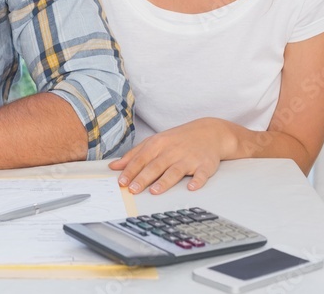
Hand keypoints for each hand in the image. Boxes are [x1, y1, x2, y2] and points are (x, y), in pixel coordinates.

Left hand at [110, 118, 237, 193]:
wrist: (209, 132)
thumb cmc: (178, 140)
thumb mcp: (154, 142)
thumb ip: (134, 154)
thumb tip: (114, 166)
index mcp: (158, 144)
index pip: (141, 159)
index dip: (130, 171)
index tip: (121, 182)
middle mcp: (172, 151)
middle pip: (155, 165)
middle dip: (143, 178)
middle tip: (133, 189)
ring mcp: (188, 158)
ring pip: (175, 171)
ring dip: (165, 181)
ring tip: (154, 191)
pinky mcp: (204, 165)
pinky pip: (201, 174)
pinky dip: (197, 181)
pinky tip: (191, 187)